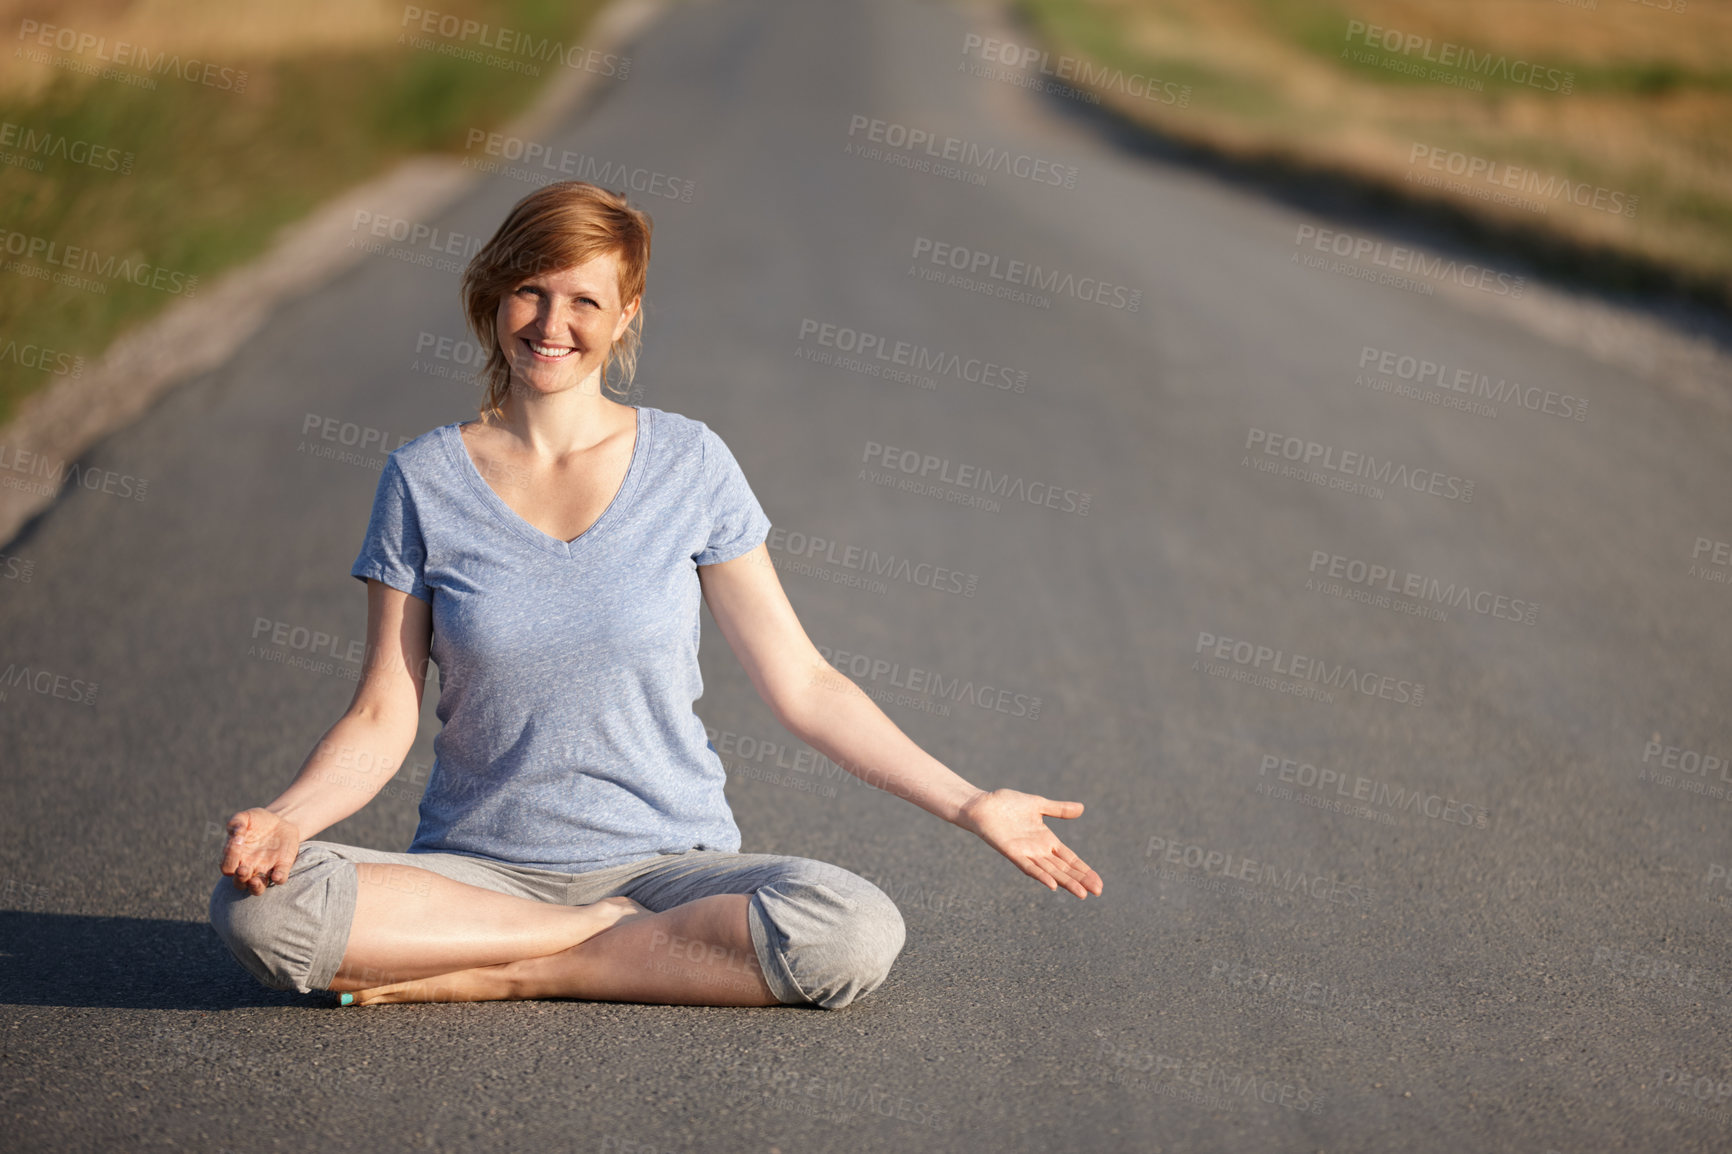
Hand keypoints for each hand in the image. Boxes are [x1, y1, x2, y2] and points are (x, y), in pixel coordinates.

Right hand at [220, 808, 301, 894]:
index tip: (237, 840)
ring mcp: (265, 869)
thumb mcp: (245, 817)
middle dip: (240, 879)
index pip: (227, 866)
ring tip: (255, 881)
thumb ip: (237, 823)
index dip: (229, 857)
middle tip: (243, 870)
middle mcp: (248, 867)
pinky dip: (278, 878)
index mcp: (235, 857)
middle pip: (239, 883)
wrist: (280, 821)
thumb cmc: (257, 820)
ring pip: (257, 888)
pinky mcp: (282, 866)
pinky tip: (277, 875)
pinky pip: (279, 878)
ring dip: (255, 887)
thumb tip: (236, 833)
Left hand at [955, 788, 1103, 898]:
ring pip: (1050, 871)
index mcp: (1046, 840)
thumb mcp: (1038, 805)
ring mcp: (1026, 853)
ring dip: (1066, 882)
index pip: (1070, 859)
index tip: (1099, 883)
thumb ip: (1059, 809)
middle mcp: (1038, 850)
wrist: (982, 804)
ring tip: (1082, 894)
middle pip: (1064, 869)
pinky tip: (1053, 885)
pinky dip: (1040, 875)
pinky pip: (1028, 867)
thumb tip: (1082, 809)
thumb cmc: (1006, 804)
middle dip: (1081, 879)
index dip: (1084, 870)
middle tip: (1098, 891)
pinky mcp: (1012, 852)